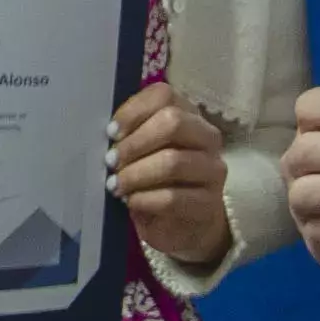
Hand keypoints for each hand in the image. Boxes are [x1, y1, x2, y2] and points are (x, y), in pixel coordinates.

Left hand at [111, 85, 230, 268]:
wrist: (181, 225)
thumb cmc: (155, 182)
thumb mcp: (141, 153)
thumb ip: (128, 136)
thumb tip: (106, 135)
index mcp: (188, 115)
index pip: (165, 95)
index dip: (133, 111)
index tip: (111, 133)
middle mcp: (207, 137)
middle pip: (173, 122)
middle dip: (135, 143)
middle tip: (111, 161)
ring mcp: (212, 170)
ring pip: (173, 161)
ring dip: (135, 174)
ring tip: (115, 186)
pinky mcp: (209, 203)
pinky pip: (173, 198)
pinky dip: (145, 199)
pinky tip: (131, 202)